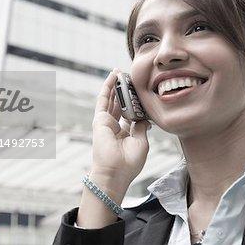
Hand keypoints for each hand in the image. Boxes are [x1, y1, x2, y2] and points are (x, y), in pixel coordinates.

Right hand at [90, 69, 149, 197]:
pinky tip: (113, 76)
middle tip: (130, 76)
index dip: (135, 101)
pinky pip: (103, 99)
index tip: (141, 91)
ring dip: (116, 85)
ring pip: (112, 99)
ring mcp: (106, 122)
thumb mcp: (141, 142)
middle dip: (125, 90)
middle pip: (120, 104)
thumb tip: (144, 117)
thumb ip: (141, 127)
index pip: (130, 113)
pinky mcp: (99, 119)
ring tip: (121, 71)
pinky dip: (108, 87)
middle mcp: (114, 127)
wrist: (115, 173)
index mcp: (125, 133)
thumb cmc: (129, 163)